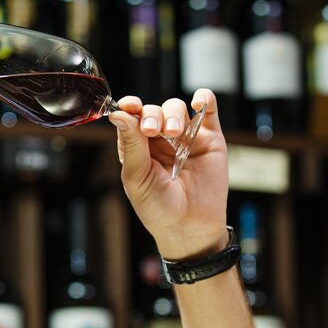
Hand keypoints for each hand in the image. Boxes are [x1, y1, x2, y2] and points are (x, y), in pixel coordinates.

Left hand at [108, 89, 228, 260]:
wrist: (191, 228)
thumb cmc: (159, 209)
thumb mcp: (137, 177)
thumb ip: (131, 144)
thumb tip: (118, 113)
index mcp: (137, 148)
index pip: (131, 119)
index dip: (129, 107)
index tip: (130, 106)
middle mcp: (160, 140)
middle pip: (153, 110)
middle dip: (151, 115)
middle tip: (151, 130)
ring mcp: (185, 138)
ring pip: (176, 107)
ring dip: (173, 113)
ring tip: (174, 133)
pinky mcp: (210, 138)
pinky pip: (208, 110)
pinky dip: (204, 99)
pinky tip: (198, 102)